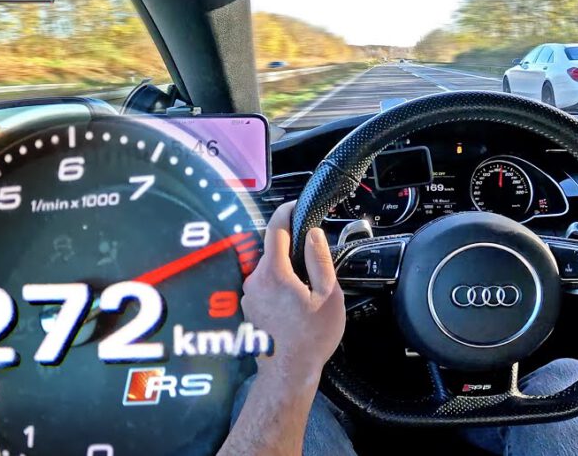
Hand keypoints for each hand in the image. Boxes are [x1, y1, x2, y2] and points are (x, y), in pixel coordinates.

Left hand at [241, 201, 344, 378]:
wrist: (289, 372)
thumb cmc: (311, 338)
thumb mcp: (328, 295)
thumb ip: (319, 260)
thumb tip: (313, 234)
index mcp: (274, 272)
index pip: (276, 228)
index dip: (288, 211)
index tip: (297, 205)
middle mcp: (255, 280)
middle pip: (273, 249)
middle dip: (292, 249)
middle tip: (315, 264)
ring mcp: (249, 295)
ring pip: (269, 269)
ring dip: (286, 270)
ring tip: (307, 291)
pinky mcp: (249, 307)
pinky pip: (265, 285)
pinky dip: (280, 286)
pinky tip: (295, 305)